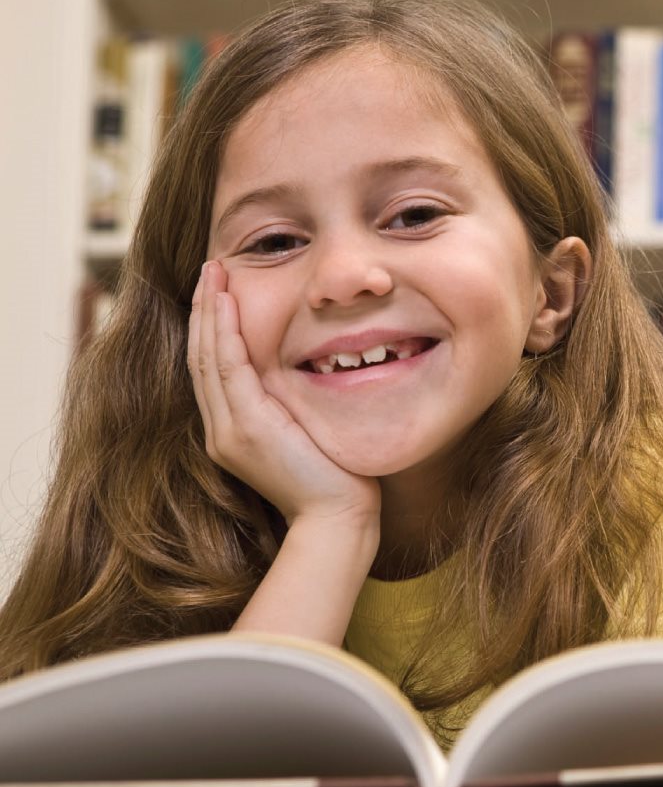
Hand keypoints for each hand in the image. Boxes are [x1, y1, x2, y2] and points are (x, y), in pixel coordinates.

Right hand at [188, 261, 380, 527]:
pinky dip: (225, 332)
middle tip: (209, 269)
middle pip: (201, 356)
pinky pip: (228, 368)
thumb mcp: (304, 432)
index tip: (218, 291)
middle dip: (204, 310)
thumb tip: (308, 368)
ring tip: (212, 273)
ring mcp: (230, 430)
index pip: (212, 368)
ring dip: (210, 311)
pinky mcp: (248, 428)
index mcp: (233, 432)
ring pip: (207, 357)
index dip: (211, 327)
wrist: (337, 517)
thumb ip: (291, 406)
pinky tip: (227, 302)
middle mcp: (223, 430)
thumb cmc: (334, 478)